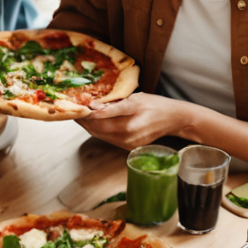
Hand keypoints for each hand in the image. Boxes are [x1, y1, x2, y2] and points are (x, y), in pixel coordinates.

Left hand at [77, 93, 195, 149]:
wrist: (175, 119)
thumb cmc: (156, 105)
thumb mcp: (135, 99)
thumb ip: (113, 105)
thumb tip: (93, 107)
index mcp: (128, 124)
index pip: (98, 120)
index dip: (84, 114)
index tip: (74, 106)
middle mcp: (127, 137)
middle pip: (97, 130)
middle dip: (83, 121)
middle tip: (73, 110)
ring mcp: (128, 144)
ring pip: (101, 136)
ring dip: (89, 126)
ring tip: (81, 115)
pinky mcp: (129, 147)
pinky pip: (108, 139)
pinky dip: (99, 131)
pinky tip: (95, 122)